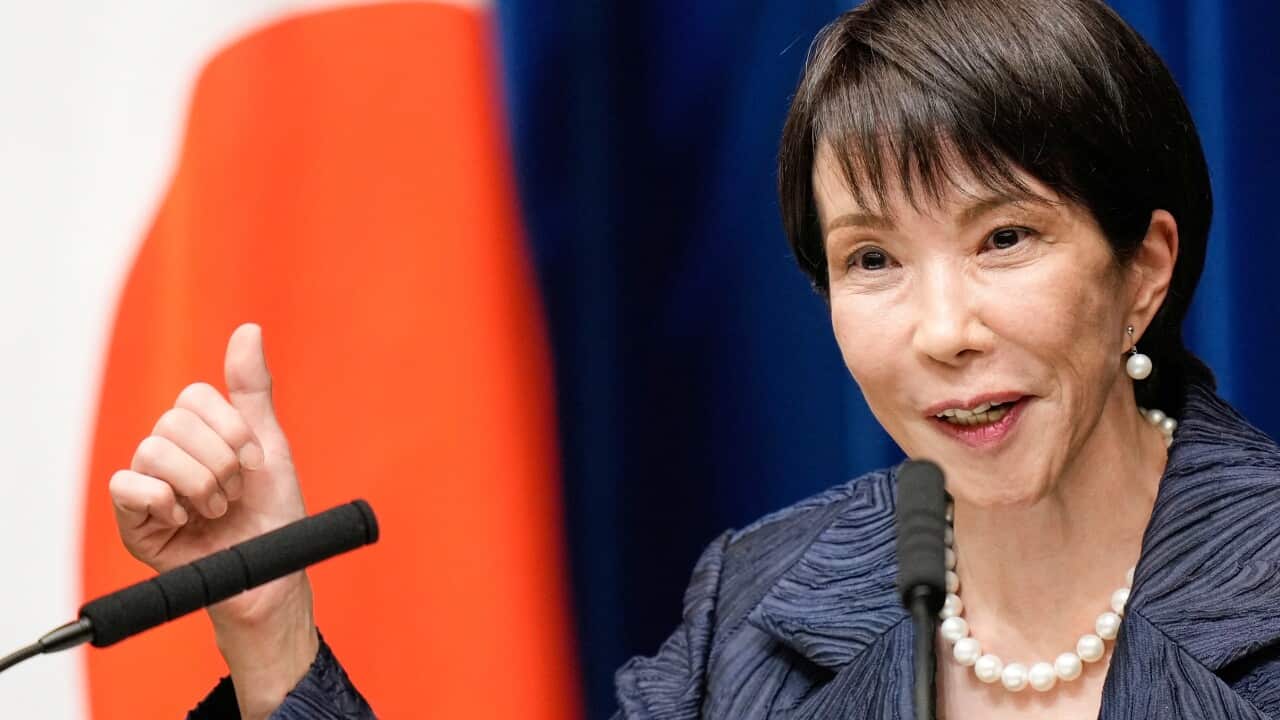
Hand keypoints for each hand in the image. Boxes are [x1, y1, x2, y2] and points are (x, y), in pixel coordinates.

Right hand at [108, 323, 317, 716]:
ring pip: (153, 450)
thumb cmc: (271, 514)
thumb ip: (253, 389)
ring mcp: (148, 485)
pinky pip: (125, 485)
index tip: (255, 462)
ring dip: (200, 484)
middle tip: (235, 493)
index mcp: (200, 432)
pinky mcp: (132, 519)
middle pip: (174, 423)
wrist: (269, 573)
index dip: (231, 428)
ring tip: (216, 510)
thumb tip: (248, 329)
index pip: (194, 397)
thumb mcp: (270, 444)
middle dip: (220, 461)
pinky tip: (183, 519)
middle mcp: (169, 453)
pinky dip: (163, 500)